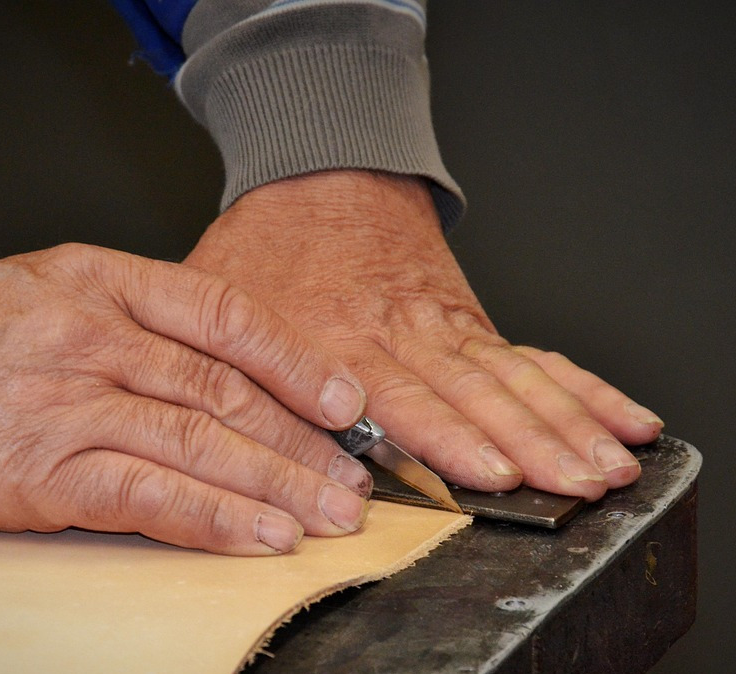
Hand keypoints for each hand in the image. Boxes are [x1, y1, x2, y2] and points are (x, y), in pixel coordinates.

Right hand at [0, 244, 374, 554]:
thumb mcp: (42, 292)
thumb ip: (129, 318)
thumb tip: (223, 366)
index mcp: (97, 278)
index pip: (223, 313)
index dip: (295, 359)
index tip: (345, 400)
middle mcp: (89, 332)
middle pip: (224, 387)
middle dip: (302, 438)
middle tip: (354, 475)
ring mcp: (64, 400)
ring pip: (199, 440)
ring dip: (276, 484)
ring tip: (330, 514)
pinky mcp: (38, 470)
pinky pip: (146, 493)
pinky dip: (213, 517)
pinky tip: (259, 536)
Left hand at [184, 171, 662, 500]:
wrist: (319, 169)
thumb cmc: (267, 243)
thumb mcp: (219, 302)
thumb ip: (233, 368)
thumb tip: (234, 441)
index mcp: (335, 338)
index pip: (396, 397)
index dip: (444, 438)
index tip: (486, 472)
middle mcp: (400, 337)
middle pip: (474, 396)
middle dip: (526, 445)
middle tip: (570, 484)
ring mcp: (442, 328)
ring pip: (512, 381)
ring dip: (563, 424)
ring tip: (606, 465)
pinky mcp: (468, 322)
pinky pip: (528, 358)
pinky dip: (577, 387)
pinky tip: (618, 414)